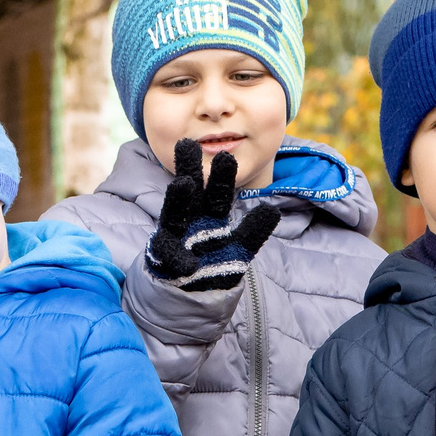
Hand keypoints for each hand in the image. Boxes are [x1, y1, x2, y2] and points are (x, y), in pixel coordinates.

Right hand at [147, 139, 280, 293]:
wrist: (191, 292)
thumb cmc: (215, 264)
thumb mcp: (239, 249)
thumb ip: (254, 232)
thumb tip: (271, 210)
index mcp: (211, 213)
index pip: (217, 190)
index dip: (221, 175)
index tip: (226, 154)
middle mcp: (191, 218)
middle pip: (190, 190)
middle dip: (190, 168)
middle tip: (188, 144)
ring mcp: (175, 235)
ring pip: (173, 212)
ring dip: (177, 199)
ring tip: (183, 183)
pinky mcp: (164, 255)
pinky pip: (170, 254)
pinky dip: (179, 258)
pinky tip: (188, 264)